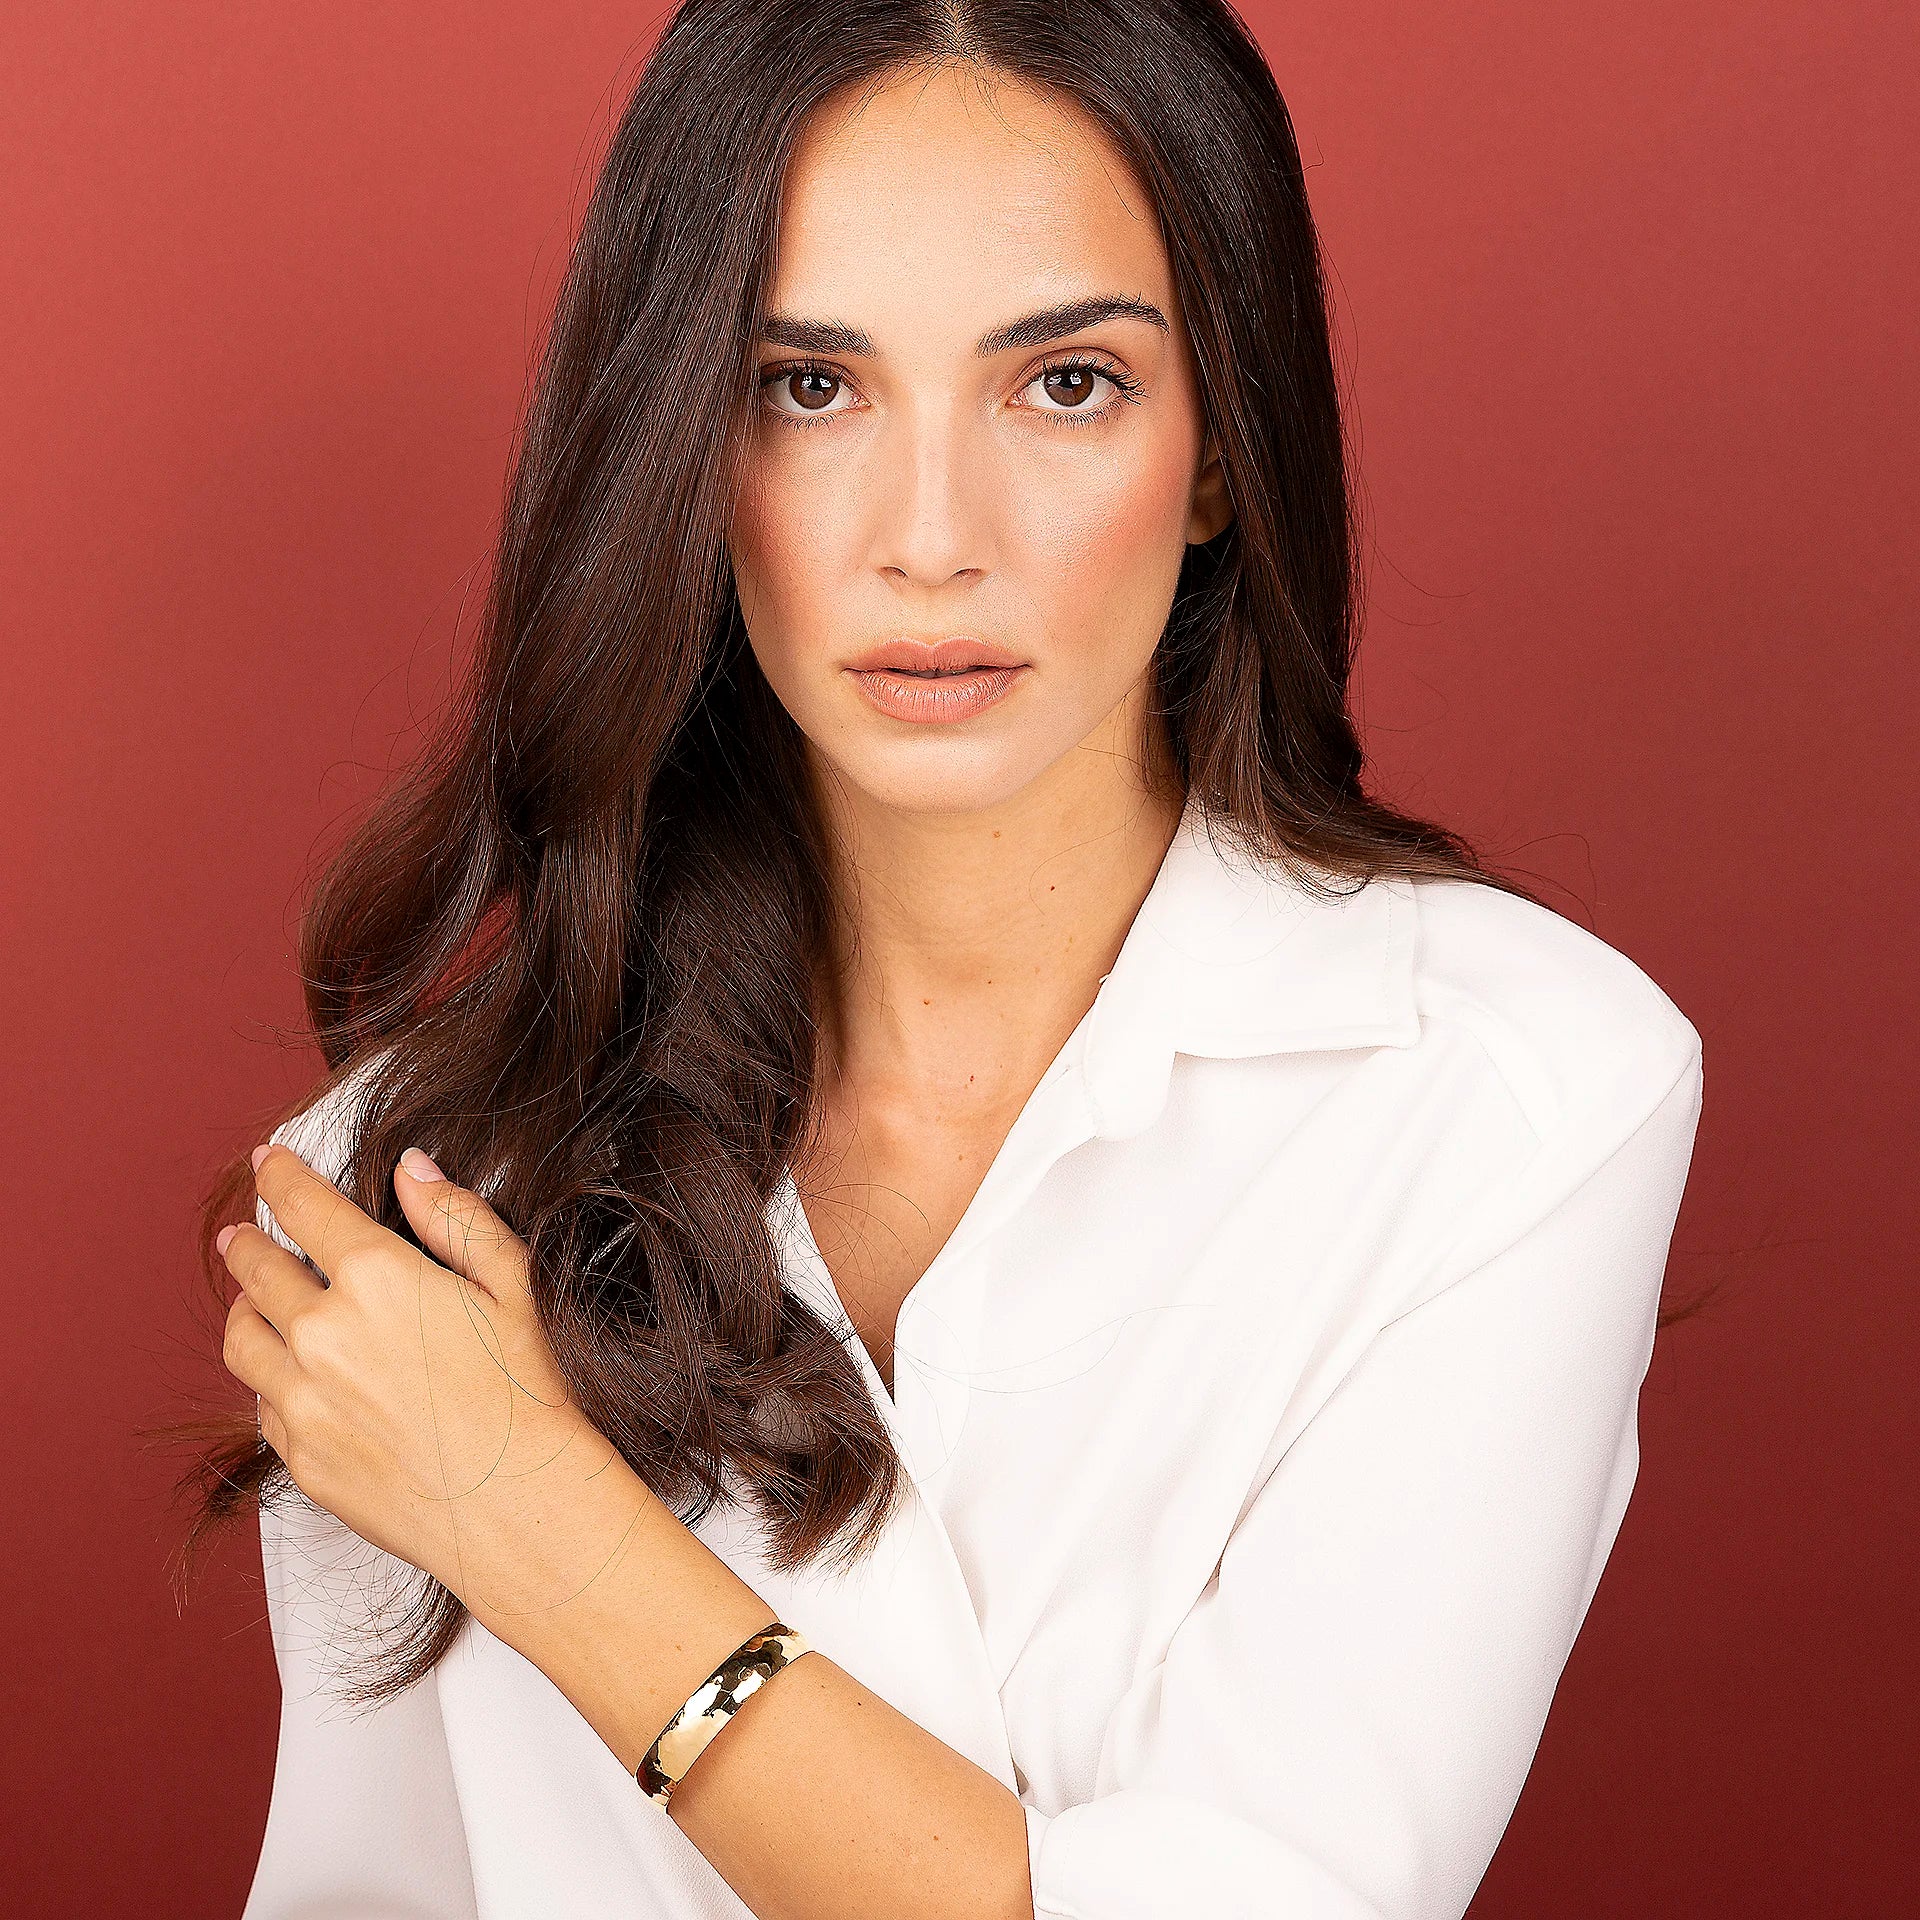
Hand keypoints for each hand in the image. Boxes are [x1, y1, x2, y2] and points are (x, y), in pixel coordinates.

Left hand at [219, 1142, 639, 1617]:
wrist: (518, 1507)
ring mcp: (303, 1399)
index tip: (269, 1162)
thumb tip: (412, 1169)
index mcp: (378, 1278)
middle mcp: (323, 1333)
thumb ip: (456, 1218)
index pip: (305, 1208)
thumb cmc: (530, 1394)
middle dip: (248, 1242)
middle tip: (242, 1232)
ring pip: (242, 1337)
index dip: (280, 1176)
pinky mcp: (300, 1456)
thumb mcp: (515, 1283)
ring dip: (241, 1307)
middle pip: (257, 1270)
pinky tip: (286, 1372)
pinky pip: (260, 1402)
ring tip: (248, 1300)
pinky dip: (265, 1376)